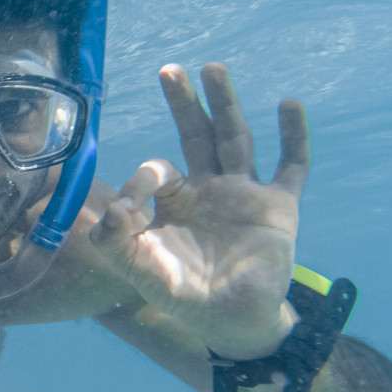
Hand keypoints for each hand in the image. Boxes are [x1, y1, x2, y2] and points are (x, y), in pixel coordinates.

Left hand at [92, 63, 307, 359]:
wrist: (235, 323)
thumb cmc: (186, 298)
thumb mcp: (143, 273)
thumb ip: (117, 244)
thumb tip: (98, 212)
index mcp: (174, 202)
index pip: (157, 170)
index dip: (145, 175)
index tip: (136, 196)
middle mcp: (209, 190)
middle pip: (196, 135)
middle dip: (183, 103)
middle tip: (169, 69)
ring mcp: (245, 195)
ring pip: (235, 139)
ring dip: (226, 104)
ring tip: (214, 68)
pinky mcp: (280, 207)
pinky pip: (292, 166)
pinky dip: (294, 137)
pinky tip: (289, 105)